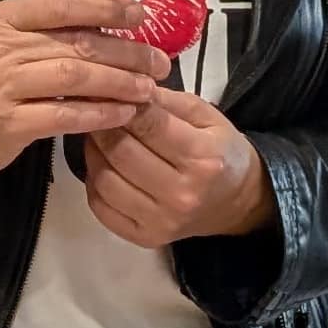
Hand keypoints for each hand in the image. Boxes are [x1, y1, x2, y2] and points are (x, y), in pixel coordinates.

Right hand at [0, 0, 165, 182]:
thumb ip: (54, 31)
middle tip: (158, 64)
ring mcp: (4, 84)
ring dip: (118, 82)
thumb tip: (116, 21)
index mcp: (8, 18)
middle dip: (126, 52)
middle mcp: (4, 46)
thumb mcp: (12, 43)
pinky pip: (65, 114)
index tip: (140, 16)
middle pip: (77, 43)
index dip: (106, 6)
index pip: (63, 3)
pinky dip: (99, 114)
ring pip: (75, 76)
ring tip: (147, 90)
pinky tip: (122, 115)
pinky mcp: (9, 122)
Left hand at [82, 90, 272, 249]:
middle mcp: (181, 194)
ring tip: (98, 138)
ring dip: (93, 153)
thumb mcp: (206, 116)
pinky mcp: (144, 238)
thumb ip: (167, 101)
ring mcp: (161, 221)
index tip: (111, 93)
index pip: (148, 125)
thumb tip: (125, 89)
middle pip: (121, 152)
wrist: (234, 203)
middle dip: (102, 127)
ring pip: (104, 180)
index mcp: (202, 157)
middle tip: (98, 113)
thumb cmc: (219, 152)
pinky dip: (93, 182)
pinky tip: (103, 167)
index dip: (123, 105)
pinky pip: (100, 207)